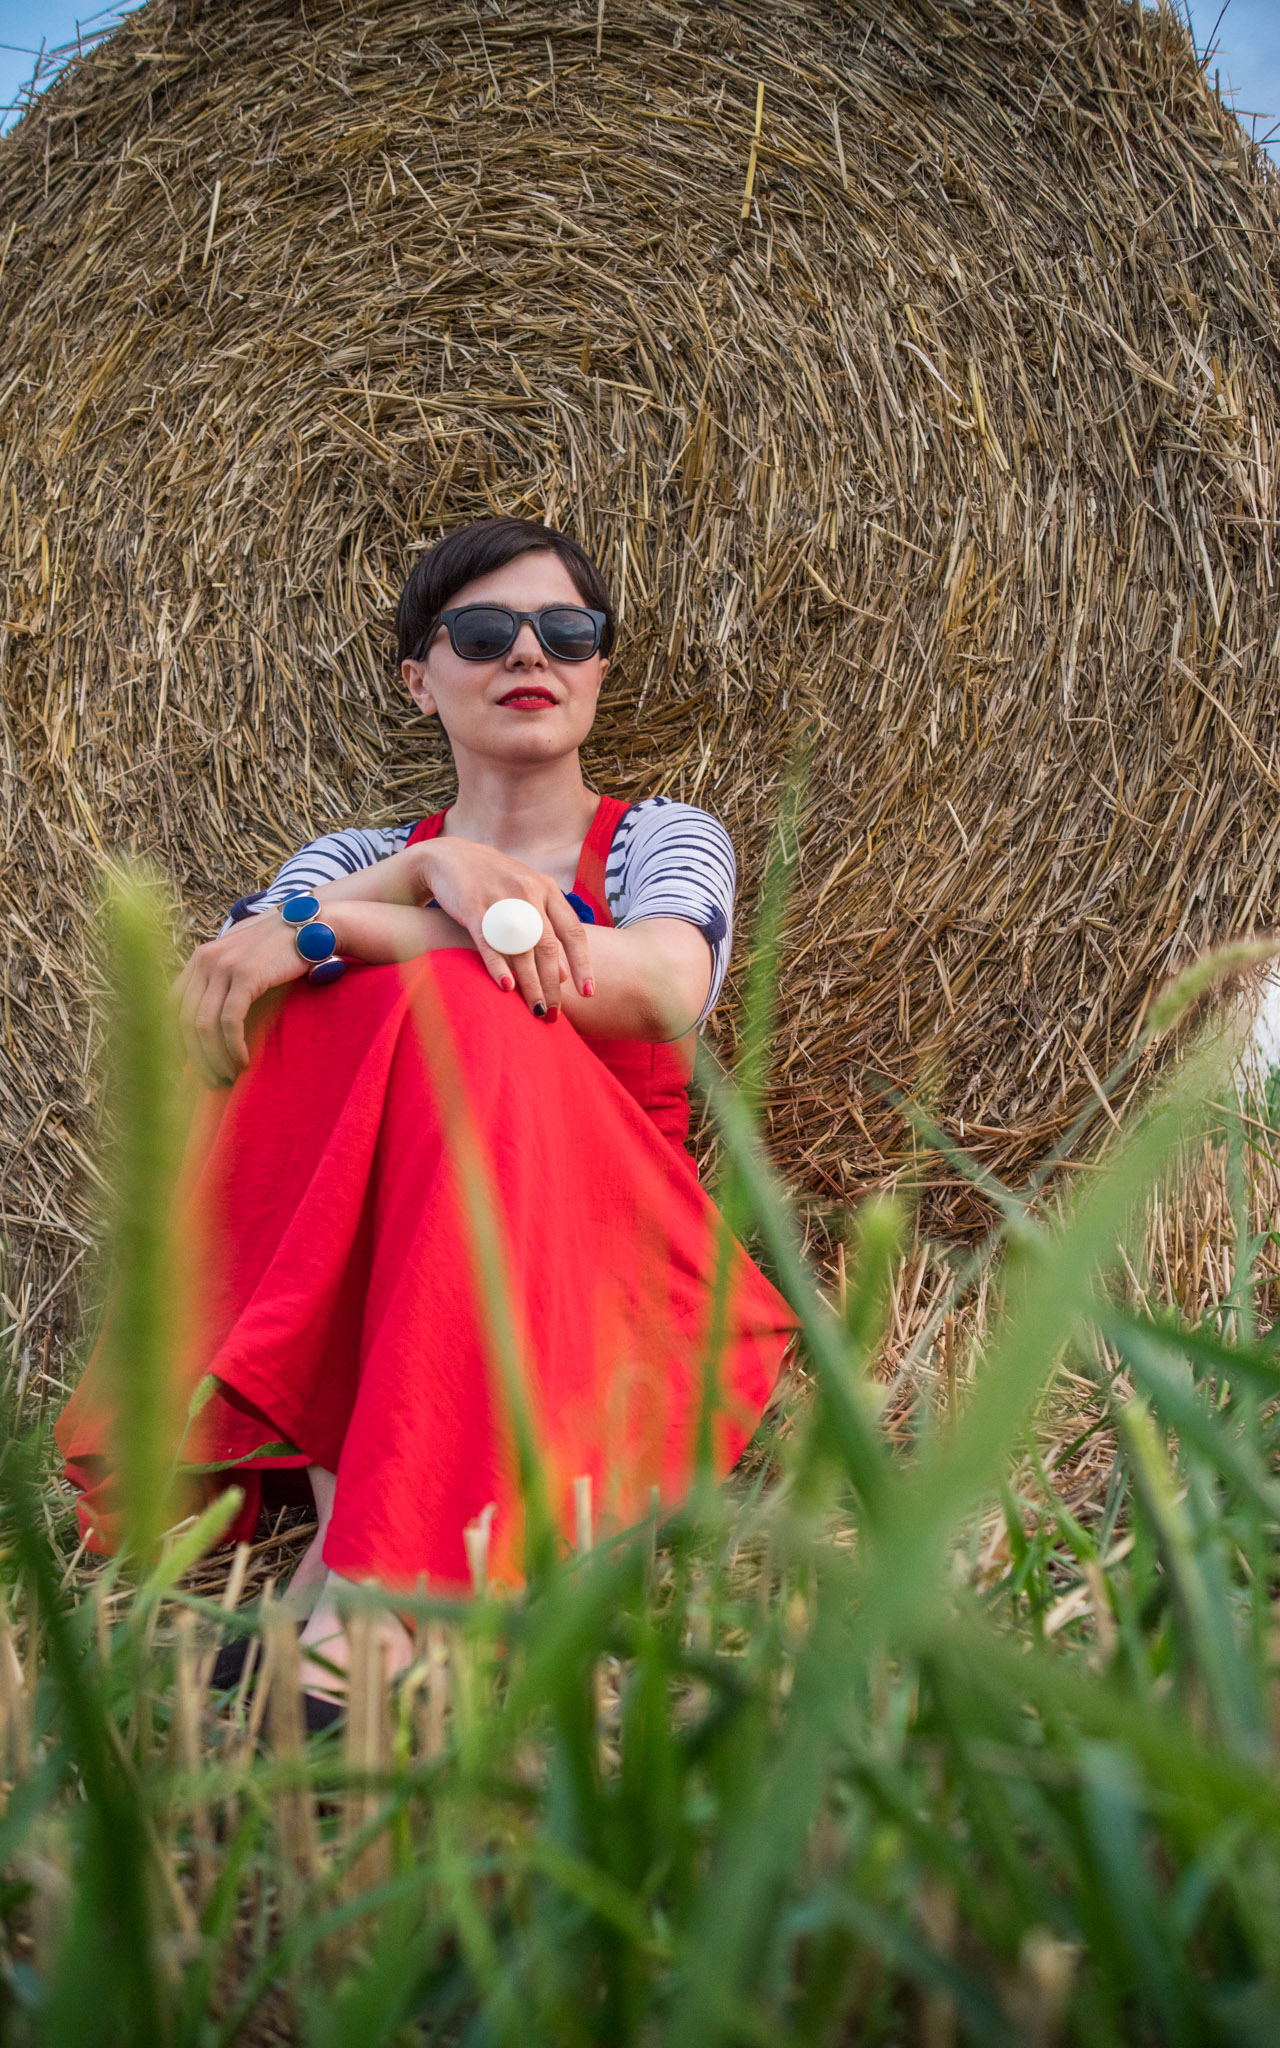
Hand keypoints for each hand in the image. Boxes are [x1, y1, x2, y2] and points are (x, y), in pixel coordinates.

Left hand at [172, 912, 307, 1085]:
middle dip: (196, 1058)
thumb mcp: (245, 964)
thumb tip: (213, 1031)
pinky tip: (243, 1062)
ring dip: (214, 1058)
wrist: (314, 927)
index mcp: (200, 959)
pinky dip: (233, 1047)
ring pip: (204, 1025)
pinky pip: (229, 1021)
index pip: (172, 1006)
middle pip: (185, 1021)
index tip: (188, 1067)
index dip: (175, 1039)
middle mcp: (204, 960)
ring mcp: (223, 965)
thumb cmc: (283, 953)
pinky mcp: (245, 974)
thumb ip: (225, 986)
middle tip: (212, 1083)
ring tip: (228, 1078)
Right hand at [412, 837, 592, 1017]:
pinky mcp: (473, 908)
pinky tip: (507, 988)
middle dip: (553, 984)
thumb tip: (564, 974)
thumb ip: (547, 928)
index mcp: (547, 889)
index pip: (573, 931)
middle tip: (555, 1013)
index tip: (589, 993)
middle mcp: (528, 893)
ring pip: (522, 949)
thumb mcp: (527, 895)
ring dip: (531, 984)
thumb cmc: (494, 882)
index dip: (583, 964)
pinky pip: (490, 942)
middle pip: (548, 946)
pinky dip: (499, 966)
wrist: (449, 857)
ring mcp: (501, 899)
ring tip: (536, 1010)